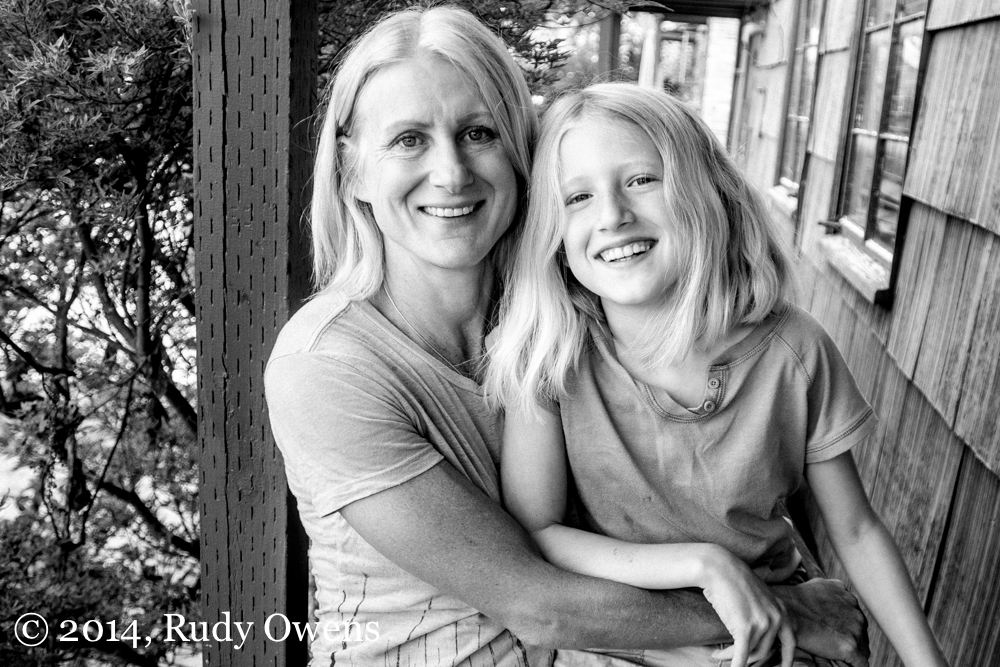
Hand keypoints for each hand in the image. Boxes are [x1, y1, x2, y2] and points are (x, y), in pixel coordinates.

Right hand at [698, 546, 795, 666]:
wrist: (719, 568)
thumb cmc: (733, 580)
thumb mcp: (759, 595)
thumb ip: (767, 611)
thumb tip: (760, 631)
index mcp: (781, 610)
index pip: (790, 642)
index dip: (787, 659)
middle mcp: (776, 618)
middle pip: (765, 651)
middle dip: (750, 660)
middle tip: (737, 660)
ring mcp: (762, 623)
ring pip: (750, 653)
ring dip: (733, 657)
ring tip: (718, 655)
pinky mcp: (745, 628)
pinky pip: (741, 655)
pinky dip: (735, 664)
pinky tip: (721, 662)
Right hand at [772, 578, 868, 666]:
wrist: (787, 610)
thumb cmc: (796, 599)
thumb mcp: (820, 584)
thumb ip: (834, 590)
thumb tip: (834, 593)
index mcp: (849, 599)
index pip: (856, 619)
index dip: (847, 627)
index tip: (837, 632)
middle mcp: (856, 614)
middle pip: (862, 633)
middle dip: (851, 638)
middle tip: (835, 644)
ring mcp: (855, 630)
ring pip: (863, 648)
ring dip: (853, 652)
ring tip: (837, 654)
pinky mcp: (850, 647)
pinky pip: (861, 663)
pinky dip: (853, 664)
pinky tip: (844, 663)